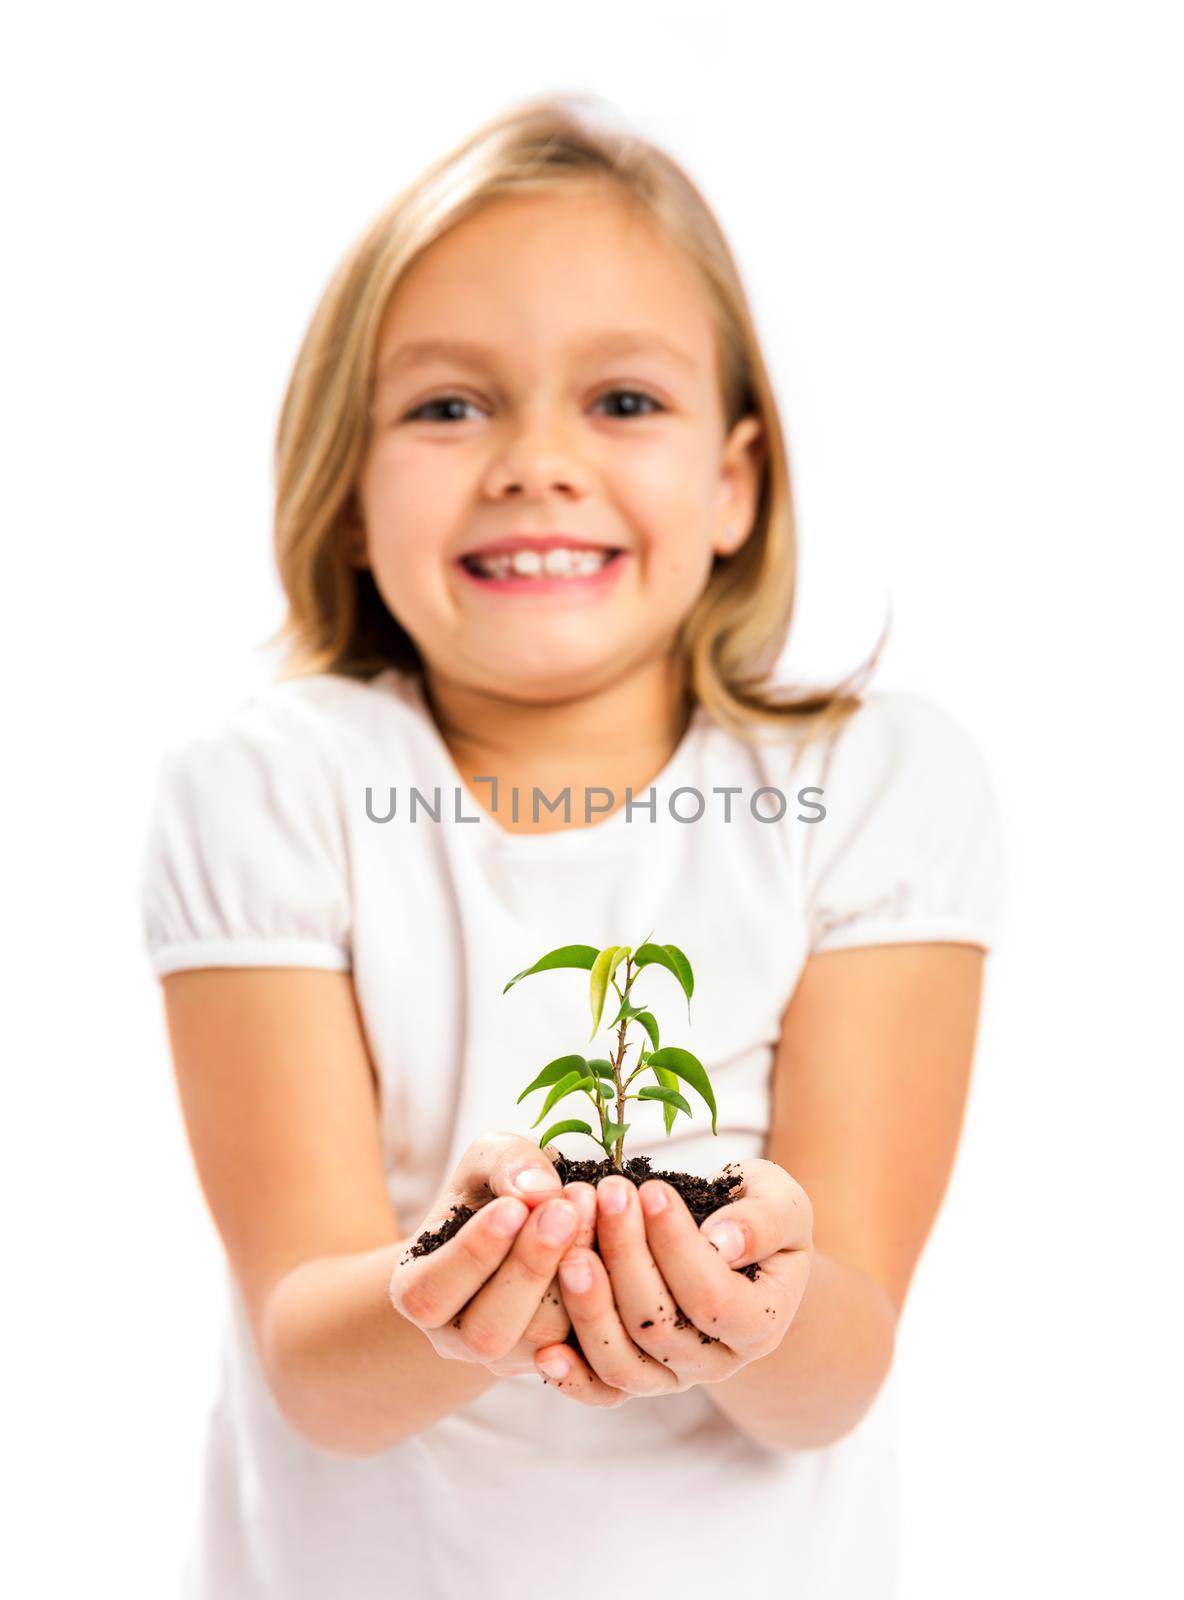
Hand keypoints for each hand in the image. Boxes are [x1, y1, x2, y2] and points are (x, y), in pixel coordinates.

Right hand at [388, 1130, 597, 1375]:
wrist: (527, 1221)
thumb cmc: (496, 1189)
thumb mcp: (488, 1160)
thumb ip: (505, 1164)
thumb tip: (536, 1190)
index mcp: (419, 1293)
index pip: (432, 1293)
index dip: (473, 1254)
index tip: (513, 1208)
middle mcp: (457, 1338)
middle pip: (487, 1331)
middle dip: (528, 1268)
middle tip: (565, 1210)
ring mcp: (509, 1357)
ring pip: (540, 1343)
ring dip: (571, 1280)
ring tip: (591, 1217)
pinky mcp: (561, 1360)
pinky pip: (584, 1352)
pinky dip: (602, 1301)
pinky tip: (613, 1248)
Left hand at [533, 1158, 811, 1405]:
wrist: (737, 1248)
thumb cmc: (757, 1216)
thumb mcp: (781, 1204)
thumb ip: (762, 1221)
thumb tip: (722, 1242)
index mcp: (761, 1324)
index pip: (713, 1299)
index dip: (677, 1246)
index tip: (650, 1190)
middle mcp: (716, 1362)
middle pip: (659, 1326)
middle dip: (626, 1255)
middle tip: (603, 1195)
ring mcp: (672, 1376)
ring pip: (623, 1362)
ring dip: (590, 1306)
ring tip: (570, 1251)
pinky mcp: (634, 1378)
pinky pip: (600, 1390)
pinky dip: (572, 1377)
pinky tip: (546, 1351)